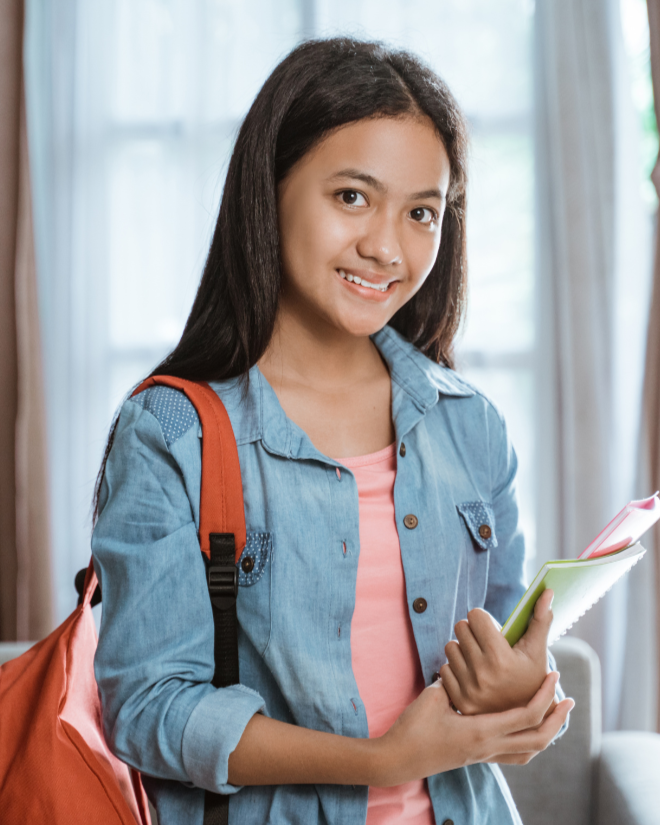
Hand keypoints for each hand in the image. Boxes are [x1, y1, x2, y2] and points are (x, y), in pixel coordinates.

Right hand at [375, 671, 572, 784]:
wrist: (399, 759)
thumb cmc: (413, 727)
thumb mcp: (433, 696)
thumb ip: (453, 681)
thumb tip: (466, 664)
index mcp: (481, 731)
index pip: (526, 715)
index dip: (545, 695)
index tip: (554, 675)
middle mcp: (488, 747)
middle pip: (537, 739)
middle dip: (557, 720)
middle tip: (568, 699)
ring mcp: (483, 756)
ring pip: (528, 752)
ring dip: (546, 734)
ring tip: (554, 715)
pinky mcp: (476, 758)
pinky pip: (513, 756)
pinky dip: (528, 744)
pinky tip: (526, 730)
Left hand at [439, 589, 554, 714]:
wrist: (527, 721)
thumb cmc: (533, 678)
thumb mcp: (538, 651)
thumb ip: (540, 619)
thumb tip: (548, 590)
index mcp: (501, 658)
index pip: (475, 616)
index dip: (483, 618)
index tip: (490, 627)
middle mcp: (482, 674)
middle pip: (461, 627)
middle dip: (472, 630)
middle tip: (484, 641)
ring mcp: (468, 689)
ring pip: (450, 646)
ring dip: (462, 649)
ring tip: (478, 658)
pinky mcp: (458, 700)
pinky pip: (444, 668)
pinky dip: (455, 669)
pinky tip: (470, 675)